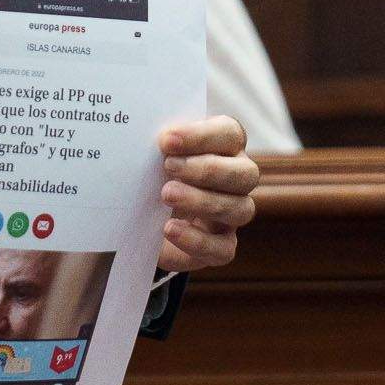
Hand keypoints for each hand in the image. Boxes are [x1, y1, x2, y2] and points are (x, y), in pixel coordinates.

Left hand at [155, 115, 256, 274]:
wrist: (142, 217)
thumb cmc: (154, 173)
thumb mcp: (152, 155)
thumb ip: (155, 145)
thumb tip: (139, 136)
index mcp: (226, 147)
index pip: (230, 134)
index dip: (202, 136)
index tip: (166, 140)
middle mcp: (238, 180)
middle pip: (245, 173)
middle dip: (206, 170)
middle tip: (168, 166)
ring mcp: (233, 214)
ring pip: (240, 209)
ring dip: (203, 201)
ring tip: (166, 195)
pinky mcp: (222, 247)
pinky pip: (223, 249)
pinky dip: (197, 240)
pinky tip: (169, 229)